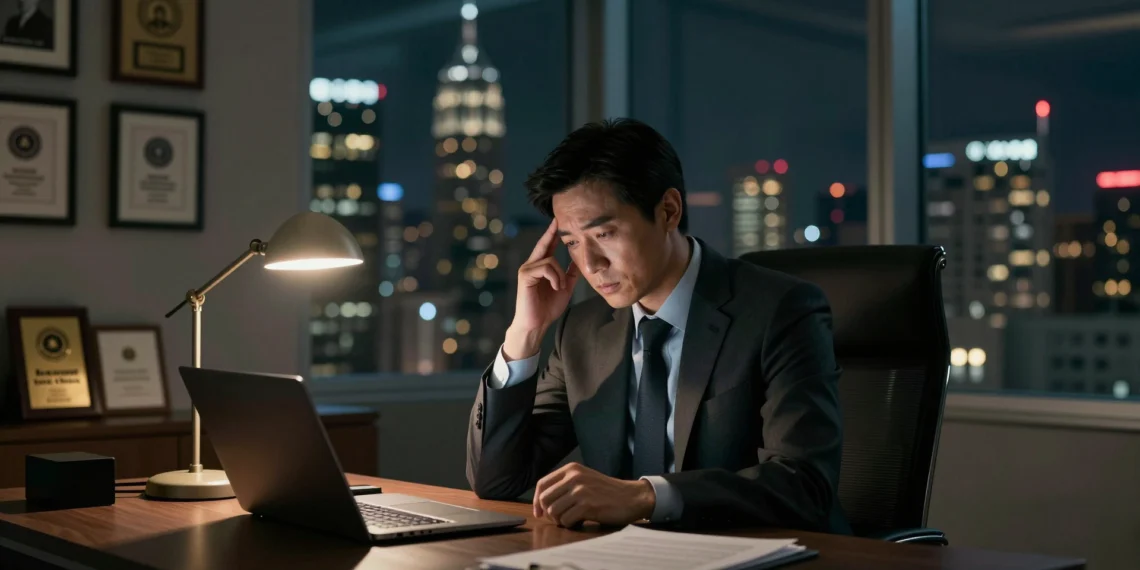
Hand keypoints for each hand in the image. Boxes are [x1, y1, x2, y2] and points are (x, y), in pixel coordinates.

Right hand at [504, 219, 579, 359]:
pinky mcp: (525, 275)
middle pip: (543, 245)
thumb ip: (570, 274)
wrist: (537, 324)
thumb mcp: (564, 288)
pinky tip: (556, 287)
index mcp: (541, 268)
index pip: (547, 247)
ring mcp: (527, 269)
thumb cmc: (547, 308)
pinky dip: (555, 278)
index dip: (552, 234)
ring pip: (550, 260)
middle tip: (557, 219)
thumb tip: (578, 261)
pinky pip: (546, 267)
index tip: (558, 221)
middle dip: (551, 233)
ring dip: (560, 275)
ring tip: (560, 287)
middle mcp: (532, 265)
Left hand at [533, 463, 655, 526]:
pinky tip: (580, 521)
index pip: (542, 484)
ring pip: (553, 511)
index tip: (539, 512)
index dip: (537, 500)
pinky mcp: (587, 505)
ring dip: (560, 520)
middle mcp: (574, 477)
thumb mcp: (584, 479)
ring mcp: (580, 490)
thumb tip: (541, 502)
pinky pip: (566, 520)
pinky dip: (570, 524)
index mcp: (571, 469)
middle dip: (549, 513)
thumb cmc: (606, 491)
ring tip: (572, 518)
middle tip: (560, 518)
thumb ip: (565, 484)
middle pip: (545, 499)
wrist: (631, 497)